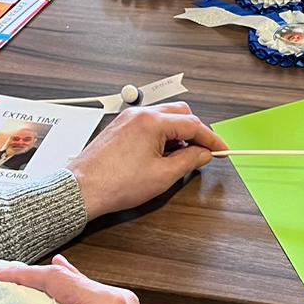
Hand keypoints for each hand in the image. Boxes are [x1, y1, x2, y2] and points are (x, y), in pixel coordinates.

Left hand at [68, 102, 224, 217]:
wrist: (82, 190)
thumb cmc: (115, 183)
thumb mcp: (162, 176)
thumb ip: (189, 161)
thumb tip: (203, 154)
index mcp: (152, 122)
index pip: (193, 124)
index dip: (211, 139)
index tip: (221, 149)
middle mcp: (140, 114)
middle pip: (180, 113)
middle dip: (195, 132)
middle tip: (202, 152)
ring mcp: (128, 119)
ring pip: (164, 117)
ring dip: (178, 133)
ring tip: (180, 158)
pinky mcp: (120, 127)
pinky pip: (149, 123)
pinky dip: (161, 135)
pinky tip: (161, 154)